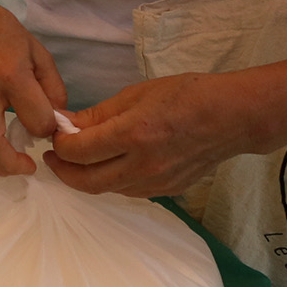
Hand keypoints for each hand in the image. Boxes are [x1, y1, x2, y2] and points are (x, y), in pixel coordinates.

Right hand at [0, 0, 67, 188]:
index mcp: (10, 74)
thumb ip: (52, 86)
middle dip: (10, 162)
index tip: (52, 131)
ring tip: (7, 172)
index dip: (47, 129)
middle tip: (28, 166)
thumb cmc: (2, 32)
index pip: (33, 114)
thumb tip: (57, 120)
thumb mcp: (36, 50)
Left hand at [47, 74, 248, 197]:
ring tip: (78, 161)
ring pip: (107, 190)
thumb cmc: (186, 95)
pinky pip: (128, 191)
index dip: (59, 145)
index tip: (54, 135)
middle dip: (63, 170)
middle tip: (54, 157)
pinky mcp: (168, 191)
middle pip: (86, 182)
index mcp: (133, 134)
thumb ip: (99, 114)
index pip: (79, 152)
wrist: (233, 118)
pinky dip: (111, 181)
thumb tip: (67, 124)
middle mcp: (143, 165)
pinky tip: (107, 166)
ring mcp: (156, 182)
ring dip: (85, 178)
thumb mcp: (136, 94)